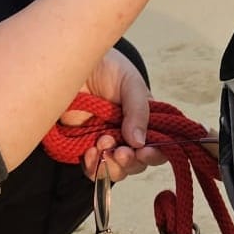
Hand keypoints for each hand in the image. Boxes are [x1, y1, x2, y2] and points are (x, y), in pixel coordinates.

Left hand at [58, 47, 166, 181]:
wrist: (74, 63)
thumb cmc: (108, 69)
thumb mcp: (130, 84)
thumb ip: (138, 111)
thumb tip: (139, 142)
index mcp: (146, 121)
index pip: (159, 146)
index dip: (155, 154)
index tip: (144, 152)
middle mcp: (129, 136)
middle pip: (137, 164)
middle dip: (130, 162)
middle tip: (120, 151)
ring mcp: (107, 143)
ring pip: (116, 170)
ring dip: (111, 164)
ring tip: (101, 143)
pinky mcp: (85, 147)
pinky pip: (93, 169)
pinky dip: (93, 166)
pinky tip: (89, 151)